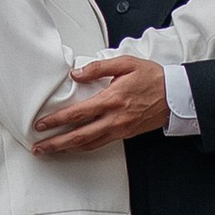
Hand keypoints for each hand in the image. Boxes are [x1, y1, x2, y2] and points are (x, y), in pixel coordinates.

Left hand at [31, 57, 170, 152]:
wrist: (176, 95)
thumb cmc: (152, 78)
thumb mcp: (126, 63)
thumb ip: (99, 67)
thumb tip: (76, 73)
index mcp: (112, 99)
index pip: (78, 113)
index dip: (57, 120)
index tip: (41, 124)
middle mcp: (114, 118)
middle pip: (79, 136)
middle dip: (56, 143)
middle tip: (38, 147)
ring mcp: (120, 129)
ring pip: (88, 144)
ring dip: (67, 149)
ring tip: (50, 151)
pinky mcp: (125, 134)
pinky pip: (100, 144)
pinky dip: (83, 147)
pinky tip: (74, 147)